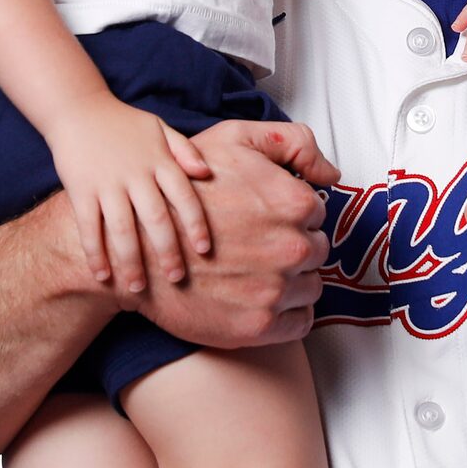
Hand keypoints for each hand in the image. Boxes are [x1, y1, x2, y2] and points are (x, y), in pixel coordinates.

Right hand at [47, 98, 216, 293]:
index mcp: (159, 161)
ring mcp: (106, 183)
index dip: (195, 224)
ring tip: (137, 288)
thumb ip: (185, 151)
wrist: (77, 108)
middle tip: (176, 279)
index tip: (204, 251)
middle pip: (156, 218)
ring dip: (130, 261)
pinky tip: (102, 276)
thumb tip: (208, 173)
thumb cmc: (123, 123)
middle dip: (167, 251)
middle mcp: (135, 174)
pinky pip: (89, 226)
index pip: (184, 196)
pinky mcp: (80, 189)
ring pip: (121, 229)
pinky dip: (94, 252)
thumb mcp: (160, 128)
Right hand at [131, 119, 334, 350]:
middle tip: (258, 245)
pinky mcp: (259, 326)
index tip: (265, 218)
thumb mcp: (234, 140)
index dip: (291, 213)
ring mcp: (276, 290)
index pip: (317, 213)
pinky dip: (287, 313)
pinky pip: (300, 322)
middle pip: (317, 250)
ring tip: (255, 271)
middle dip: (293, 245)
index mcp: (293, 203)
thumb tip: (331, 174)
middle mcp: (292, 248)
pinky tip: (259, 298)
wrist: (135, 248)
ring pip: (312, 287)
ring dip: (292, 280)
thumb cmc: (183, 191)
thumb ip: (293, 143)